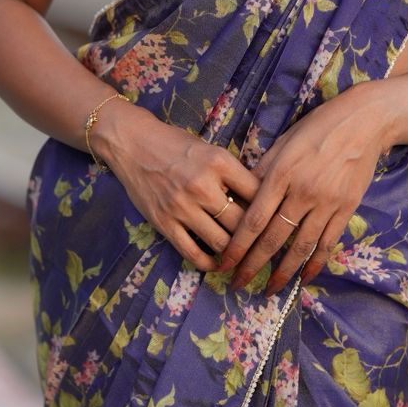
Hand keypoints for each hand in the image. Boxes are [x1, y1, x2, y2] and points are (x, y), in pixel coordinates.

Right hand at [91, 101, 260, 272]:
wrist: (131, 143)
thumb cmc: (175, 144)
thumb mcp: (209, 149)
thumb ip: (232, 173)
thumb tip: (261, 199)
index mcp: (219, 162)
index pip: (258, 193)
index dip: (270, 208)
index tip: (276, 218)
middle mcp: (202, 185)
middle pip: (242, 223)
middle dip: (254, 236)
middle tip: (262, 244)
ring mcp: (182, 206)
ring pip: (221, 242)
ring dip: (233, 252)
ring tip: (241, 255)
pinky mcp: (164, 223)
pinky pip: (193, 253)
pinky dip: (209, 263)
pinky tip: (217, 263)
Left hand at [219, 84, 384, 296]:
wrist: (365, 122)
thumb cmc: (318, 127)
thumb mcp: (284, 140)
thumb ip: (263, 169)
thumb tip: (240, 194)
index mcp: (282, 173)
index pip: (254, 219)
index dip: (238, 246)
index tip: (224, 264)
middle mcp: (303, 192)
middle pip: (273, 238)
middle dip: (253, 265)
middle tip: (238, 285)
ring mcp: (327, 203)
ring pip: (301, 247)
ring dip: (283, 272)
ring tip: (270, 290)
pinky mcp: (346, 208)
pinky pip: (328, 242)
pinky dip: (315, 263)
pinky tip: (305, 278)